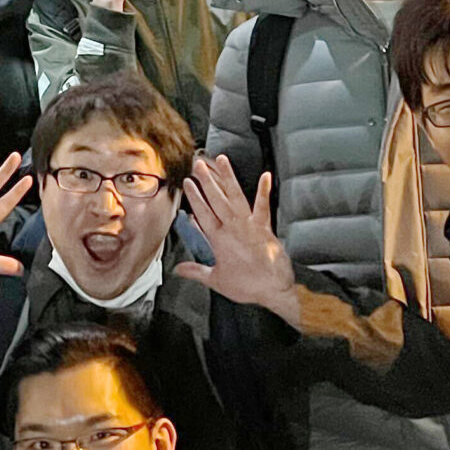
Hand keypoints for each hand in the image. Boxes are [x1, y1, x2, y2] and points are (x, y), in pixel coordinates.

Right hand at [176, 156, 301, 327]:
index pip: (202, 213)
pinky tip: (265, 176)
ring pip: (235, 196)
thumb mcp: (216, 280)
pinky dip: (264, 190)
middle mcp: (232, 228)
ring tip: (222, 160)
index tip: (188, 182)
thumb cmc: (246, 285)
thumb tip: (177, 269)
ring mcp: (249, 224)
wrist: (273, 288)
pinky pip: (263, 205)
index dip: (194, 196)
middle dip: (206, 180)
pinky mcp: (265, 226)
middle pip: (216, 200)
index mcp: (218, 239)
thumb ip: (195, 271)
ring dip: (227, 178)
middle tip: (198, 164)